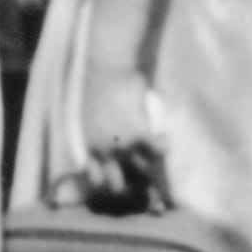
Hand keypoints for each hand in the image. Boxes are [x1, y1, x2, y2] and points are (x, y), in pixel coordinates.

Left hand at [71, 70, 169, 215]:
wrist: (105, 63)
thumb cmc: (97, 82)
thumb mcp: (87, 113)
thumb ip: (96, 133)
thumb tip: (104, 146)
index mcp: (88, 145)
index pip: (96, 181)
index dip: (108, 185)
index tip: (119, 182)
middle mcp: (103, 151)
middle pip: (118, 186)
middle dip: (130, 189)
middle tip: (143, 183)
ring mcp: (121, 144)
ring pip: (142, 173)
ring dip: (151, 169)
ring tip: (156, 162)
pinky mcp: (139, 133)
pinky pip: (158, 151)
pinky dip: (163, 147)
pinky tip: (164, 139)